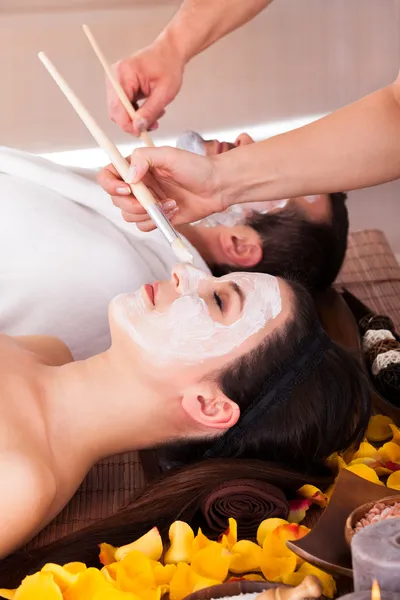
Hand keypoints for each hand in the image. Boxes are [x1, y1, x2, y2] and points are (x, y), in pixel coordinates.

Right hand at [98, 147, 223, 230]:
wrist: (217, 187)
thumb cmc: (196, 167)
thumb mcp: (169, 155)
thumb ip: (144, 159)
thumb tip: (129, 177)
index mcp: (136, 167)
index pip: (108, 175)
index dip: (110, 185)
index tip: (125, 189)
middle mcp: (138, 186)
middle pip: (116, 201)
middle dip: (133, 204)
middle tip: (153, 200)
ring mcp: (147, 203)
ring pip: (129, 216)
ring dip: (148, 213)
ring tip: (170, 203)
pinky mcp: (157, 217)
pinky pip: (144, 226)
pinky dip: (157, 222)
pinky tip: (173, 210)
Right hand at [107, 39, 183, 135]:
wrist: (169, 53)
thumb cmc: (168, 66)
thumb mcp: (164, 92)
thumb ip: (150, 111)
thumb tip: (138, 127)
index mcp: (124, 74)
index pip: (117, 107)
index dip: (127, 124)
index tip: (141, 132)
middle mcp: (115, 76)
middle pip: (116, 111)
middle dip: (133, 123)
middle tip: (152, 125)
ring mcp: (116, 81)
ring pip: (120, 112)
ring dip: (137, 119)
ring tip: (155, 115)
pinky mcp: (120, 86)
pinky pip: (124, 107)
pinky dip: (136, 113)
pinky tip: (150, 110)